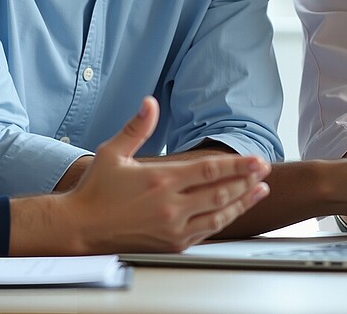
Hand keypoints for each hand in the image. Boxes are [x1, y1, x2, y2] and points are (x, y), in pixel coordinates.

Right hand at [62, 97, 269, 252]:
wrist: (80, 228)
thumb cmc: (95, 190)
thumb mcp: (113, 152)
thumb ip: (137, 127)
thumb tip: (150, 102)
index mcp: (160, 180)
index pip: (210, 170)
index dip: (238, 164)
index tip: (257, 160)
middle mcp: (171, 206)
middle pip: (221, 192)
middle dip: (247, 180)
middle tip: (265, 170)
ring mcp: (173, 228)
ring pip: (218, 214)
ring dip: (243, 202)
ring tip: (260, 190)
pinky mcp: (172, 243)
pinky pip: (206, 232)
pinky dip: (225, 220)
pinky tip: (234, 211)